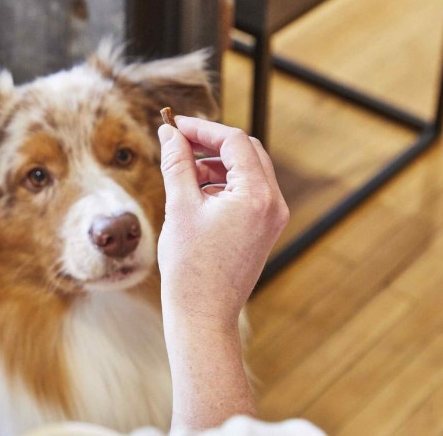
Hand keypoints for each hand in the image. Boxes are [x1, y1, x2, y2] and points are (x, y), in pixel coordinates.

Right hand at [156, 116, 288, 331]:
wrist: (204, 315)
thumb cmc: (191, 267)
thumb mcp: (180, 207)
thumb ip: (177, 163)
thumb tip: (169, 132)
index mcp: (257, 195)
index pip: (234, 141)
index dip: (201, 129)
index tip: (174, 126)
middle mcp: (273, 204)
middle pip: (247, 151)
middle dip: (212, 143)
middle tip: (180, 142)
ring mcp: (272, 218)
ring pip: (248, 170)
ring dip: (217, 163)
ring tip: (184, 171)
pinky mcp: (264, 229)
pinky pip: (248, 191)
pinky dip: (224, 183)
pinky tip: (197, 192)